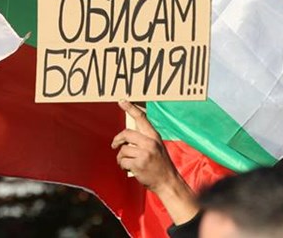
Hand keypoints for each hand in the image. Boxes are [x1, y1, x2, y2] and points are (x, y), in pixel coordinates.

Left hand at [111, 100, 198, 224]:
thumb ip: (145, 139)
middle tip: (114, 145)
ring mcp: (145, 153)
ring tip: (125, 162)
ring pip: (123, 150)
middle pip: (126, 133)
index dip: (131, 108)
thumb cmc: (160, 165)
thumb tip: (127, 136)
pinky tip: (127, 168)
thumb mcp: (157, 147)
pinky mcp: (139, 164)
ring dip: (120, 157)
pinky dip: (122, 165)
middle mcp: (150, 143)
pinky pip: (122, 161)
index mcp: (154, 136)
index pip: (142, 118)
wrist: (168, 182)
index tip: (122, 100)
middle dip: (118, 139)